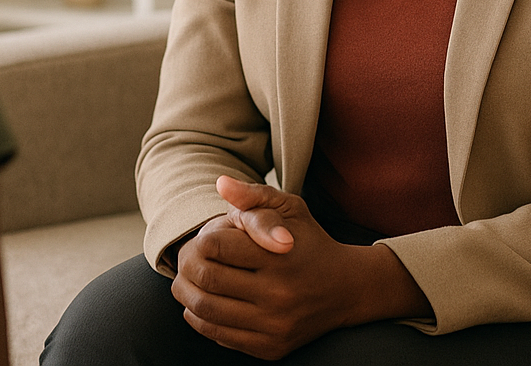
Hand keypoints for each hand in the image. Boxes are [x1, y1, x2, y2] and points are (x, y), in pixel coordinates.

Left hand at [171, 176, 426, 359]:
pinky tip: (199, 304)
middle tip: (184, 258)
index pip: (214, 245)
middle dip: (186, 265)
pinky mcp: (271, 347)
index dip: (202, 238)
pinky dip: (199, 319)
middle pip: (206, 278)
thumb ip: (253, 195)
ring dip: (185, 293)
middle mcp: (279, 293)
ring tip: (184, 281)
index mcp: (279, 255)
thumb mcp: (289, 208)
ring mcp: (275, 324)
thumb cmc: (309, 241)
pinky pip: (219, 334)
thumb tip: (221, 183)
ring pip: (206, 309)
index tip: (206, 237)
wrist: (346, 289)